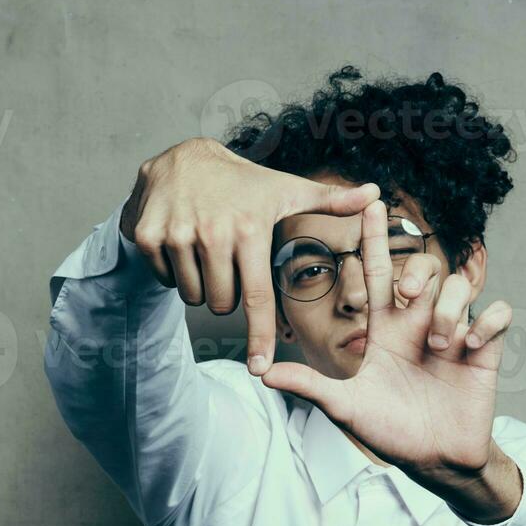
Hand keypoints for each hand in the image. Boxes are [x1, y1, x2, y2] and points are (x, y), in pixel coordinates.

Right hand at [121, 138, 379, 374]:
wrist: (181, 157)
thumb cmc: (243, 182)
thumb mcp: (286, 189)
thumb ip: (332, 201)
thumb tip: (376, 194)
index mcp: (251, 229)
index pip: (257, 297)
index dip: (258, 337)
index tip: (260, 368)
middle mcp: (214, 232)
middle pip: (221, 303)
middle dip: (227, 294)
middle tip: (229, 262)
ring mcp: (177, 234)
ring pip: (193, 296)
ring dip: (201, 285)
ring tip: (207, 251)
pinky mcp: (148, 236)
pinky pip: (167, 280)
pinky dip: (175, 272)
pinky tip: (183, 243)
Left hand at [261, 201, 517, 482]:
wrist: (434, 461)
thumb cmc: (390, 432)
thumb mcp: (346, 409)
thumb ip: (310, 387)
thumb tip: (262, 374)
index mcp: (385, 329)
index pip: (378, 272)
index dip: (374, 238)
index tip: (371, 203)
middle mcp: (419, 324)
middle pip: (425, 268)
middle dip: (418, 271)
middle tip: (408, 296)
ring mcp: (454, 334)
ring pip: (460, 287)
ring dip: (448, 308)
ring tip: (439, 344)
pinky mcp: (485, 351)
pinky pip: (498, 313)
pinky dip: (489, 321)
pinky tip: (473, 345)